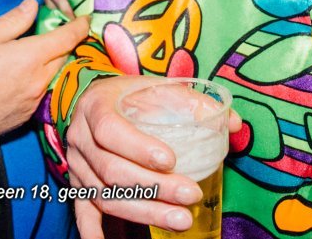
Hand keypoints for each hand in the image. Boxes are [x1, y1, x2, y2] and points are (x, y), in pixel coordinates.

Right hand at [0, 0, 87, 155]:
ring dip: (50, 63)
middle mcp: (38, 82)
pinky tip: (18, 76)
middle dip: (63, 43)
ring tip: (31, 53)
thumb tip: (32, 6)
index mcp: (29, 58)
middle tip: (50, 31)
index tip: (85, 20)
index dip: (79, 26)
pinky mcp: (25, 117)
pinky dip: (38, 81)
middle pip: (63, 57)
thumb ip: (12, 21)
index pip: (67, 38)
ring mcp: (33, 102)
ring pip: (52, 76)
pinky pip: (41, 93)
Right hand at [65, 77, 243, 238]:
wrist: (94, 99)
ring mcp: (77, 164)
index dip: (138, 148)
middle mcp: (81, 138)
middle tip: (191, 195)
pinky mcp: (78, 183)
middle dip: (154, 187)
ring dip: (143, 212)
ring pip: (105, 196)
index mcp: (96, 107)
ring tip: (180, 220)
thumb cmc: (129, 96)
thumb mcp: (157, 87)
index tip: (172, 161)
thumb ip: (194, 102)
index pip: (111, 130)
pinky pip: (83, 210)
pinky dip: (93, 230)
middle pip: (112, 170)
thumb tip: (234, 123)